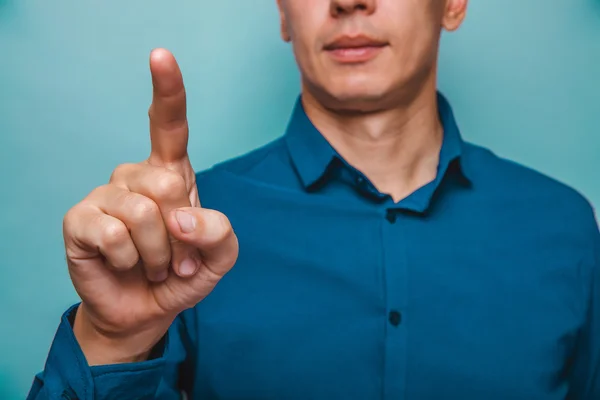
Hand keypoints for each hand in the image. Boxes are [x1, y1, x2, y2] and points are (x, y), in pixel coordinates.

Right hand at [63, 48, 237, 364]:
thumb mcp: (220, 256)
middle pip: (167, 183)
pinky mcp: (79, 220)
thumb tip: (180, 216)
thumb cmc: (182, 275)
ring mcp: (104, 195)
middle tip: (178, 257)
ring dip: (159, 253)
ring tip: (155, 266)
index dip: (167, 90)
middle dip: (181, 233)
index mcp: (170, 173)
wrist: (147, 311)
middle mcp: (135, 176)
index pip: (168, 125)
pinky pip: (114, 234)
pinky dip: (130, 260)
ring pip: (143, 213)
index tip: (161, 55)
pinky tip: (125, 264)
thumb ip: (219, 232)